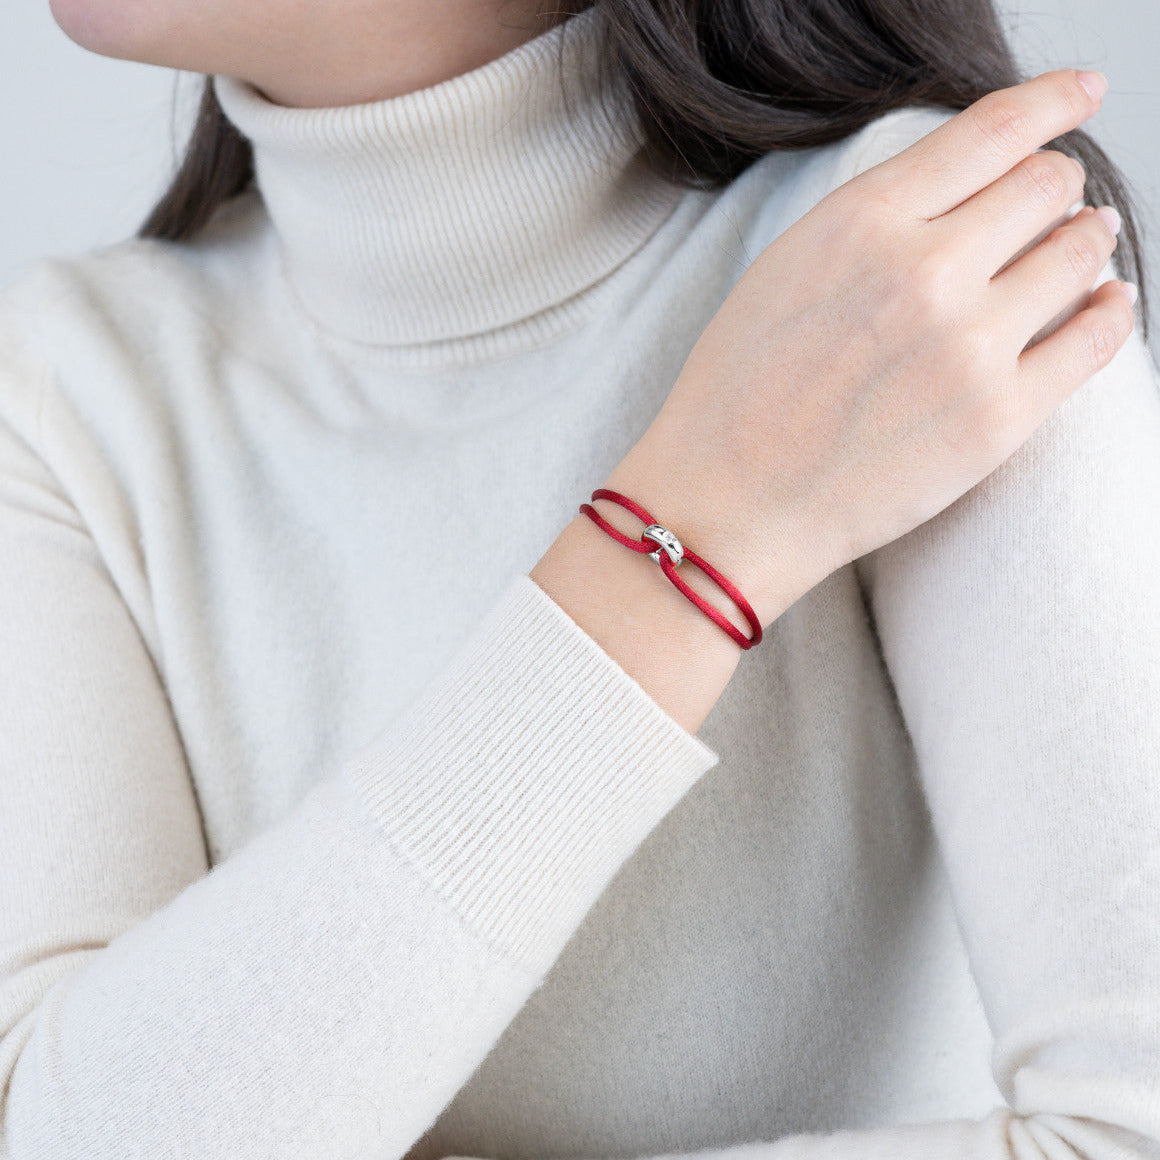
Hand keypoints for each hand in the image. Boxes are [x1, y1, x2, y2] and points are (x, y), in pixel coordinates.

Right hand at [606, 69, 1133, 625]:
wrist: (725, 508)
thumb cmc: (736, 396)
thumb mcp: (784, 271)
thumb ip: (874, 221)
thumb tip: (973, 192)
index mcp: (858, 223)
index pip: (993, 130)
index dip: (1052, 101)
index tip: (1081, 94)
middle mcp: (922, 271)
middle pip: (1046, 185)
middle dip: (1055, 186)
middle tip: (1052, 202)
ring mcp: (967, 346)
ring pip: (1079, 252)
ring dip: (1083, 241)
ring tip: (1076, 249)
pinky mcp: (998, 418)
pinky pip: (1096, 338)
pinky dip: (1109, 310)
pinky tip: (1103, 305)